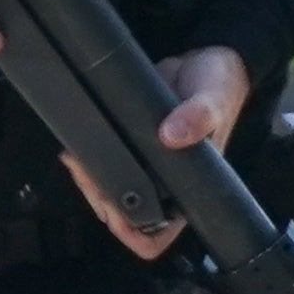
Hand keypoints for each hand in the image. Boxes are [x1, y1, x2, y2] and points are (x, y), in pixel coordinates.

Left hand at [57, 48, 255, 264]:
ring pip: (110, 193)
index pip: (160, 234)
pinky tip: (75, 150)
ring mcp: (145, 166)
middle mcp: (165, 184)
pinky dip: (87, 162)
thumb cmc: (219, 87)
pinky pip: (104, 164)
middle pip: (126, 217)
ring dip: (89, 183)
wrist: (205, 59)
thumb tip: (171, 136)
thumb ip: (198, 117)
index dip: (134, 233)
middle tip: (85, 175)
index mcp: (190, 190)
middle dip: (101, 201)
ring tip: (76, 162)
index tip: (113, 214)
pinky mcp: (128, 144)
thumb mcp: (214, 100)